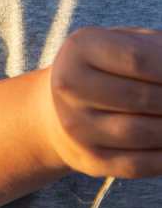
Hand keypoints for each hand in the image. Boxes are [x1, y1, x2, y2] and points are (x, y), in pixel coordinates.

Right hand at [44, 27, 161, 177]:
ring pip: (146, 133)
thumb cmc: (108, 70)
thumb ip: (160, 49)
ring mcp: (75, 126)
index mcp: (79, 49)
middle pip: (146, 97)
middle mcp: (68, 87)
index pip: (140, 59)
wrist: (56, 110)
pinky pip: (141, 163)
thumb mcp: (126, 44)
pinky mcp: (89, 159)